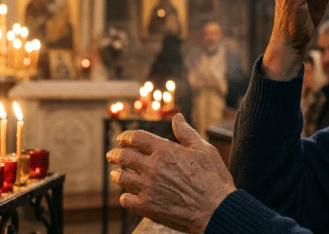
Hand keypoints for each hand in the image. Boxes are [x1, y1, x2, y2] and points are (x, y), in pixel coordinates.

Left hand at [106, 114, 234, 233]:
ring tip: (116, 174)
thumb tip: (177, 117)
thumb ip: (186, 133)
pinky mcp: (148, 207)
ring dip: (117, 174)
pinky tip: (127, 197)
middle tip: (111, 155)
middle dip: (115, 154)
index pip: (137, 138)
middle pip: (125, 157)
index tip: (122, 139)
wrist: (217, 210)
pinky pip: (127, 201)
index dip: (126, 137)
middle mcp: (152, 167)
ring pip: (123, 178)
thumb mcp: (204, 150)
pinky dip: (125, 197)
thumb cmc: (214, 179)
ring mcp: (148, 187)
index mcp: (165, 150)